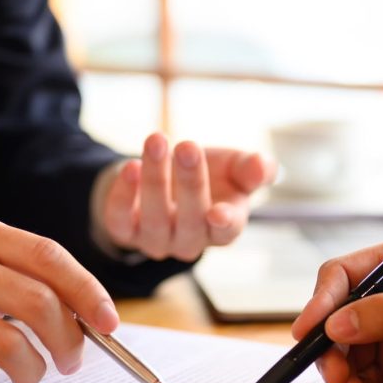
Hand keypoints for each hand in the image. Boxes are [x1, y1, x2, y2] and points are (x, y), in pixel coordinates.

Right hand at [0, 212, 117, 382]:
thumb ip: (20, 272)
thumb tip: (85, 315)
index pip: (49, 257)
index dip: (87, 292)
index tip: (109, 322)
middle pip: (38, 303)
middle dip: (68, 340)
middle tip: (71, 361)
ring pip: (8, 346)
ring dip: (32, 370)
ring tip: (30, 374)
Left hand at [102, 133, 275, 260]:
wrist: (165, 175)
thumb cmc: (210, 174)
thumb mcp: (235, 167)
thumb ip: (253, 168)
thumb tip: (262, 167)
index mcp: (223, 228)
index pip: (227, 232)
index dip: (224, 224)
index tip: (219, 211)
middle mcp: (190, 241)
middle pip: (191, 221)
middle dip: (190, 183)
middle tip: (188, 146)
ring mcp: (156, 240)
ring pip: (155, 219)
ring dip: (155, 180)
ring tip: (157, 141)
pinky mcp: (125, 231)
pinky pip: (120, 220)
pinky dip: (123, 195)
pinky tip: (130, 167)